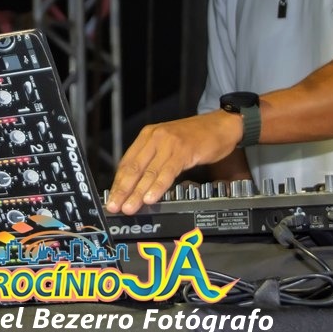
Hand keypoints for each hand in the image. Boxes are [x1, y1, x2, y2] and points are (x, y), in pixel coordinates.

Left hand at [104, 110, 241, 214]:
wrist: (221, 124)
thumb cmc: (196, 137)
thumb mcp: (169, 144)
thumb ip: (154, 159)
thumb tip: (138, 184)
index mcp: (148, 135)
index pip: (127, 162)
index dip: (118, 182)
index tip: (111, 198)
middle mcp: (155, 137)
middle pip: (133, 168)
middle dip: (122, 190)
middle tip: (114, 206)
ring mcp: (169, 143)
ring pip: (149, 172)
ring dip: (137, 193)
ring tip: (129, 207)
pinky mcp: (184, 150)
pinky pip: (167, 171)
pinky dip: (158, 186)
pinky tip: (150, 197)